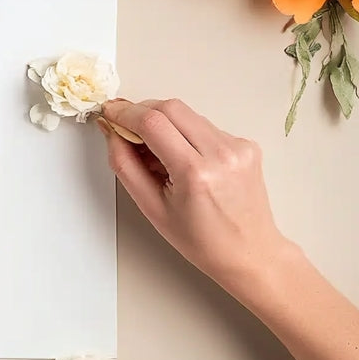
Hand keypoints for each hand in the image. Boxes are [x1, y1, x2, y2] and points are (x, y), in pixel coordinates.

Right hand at [99, 98, 299, 298]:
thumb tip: (111, 131)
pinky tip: (183, 159)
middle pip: (171, 107)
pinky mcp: (246, 144)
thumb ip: (125, 165)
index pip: (153, 122)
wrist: (249, 252)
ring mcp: (238, 146)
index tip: (109, 112)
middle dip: (142, 111)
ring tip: (157, 154)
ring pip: (188, 114)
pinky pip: (204, 126)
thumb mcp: (151, 207)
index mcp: (196, 173)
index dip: (125, 112)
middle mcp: (222, 153)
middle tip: (126, 129)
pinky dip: (185, 134)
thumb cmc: (201, 240)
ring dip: (164, 123)